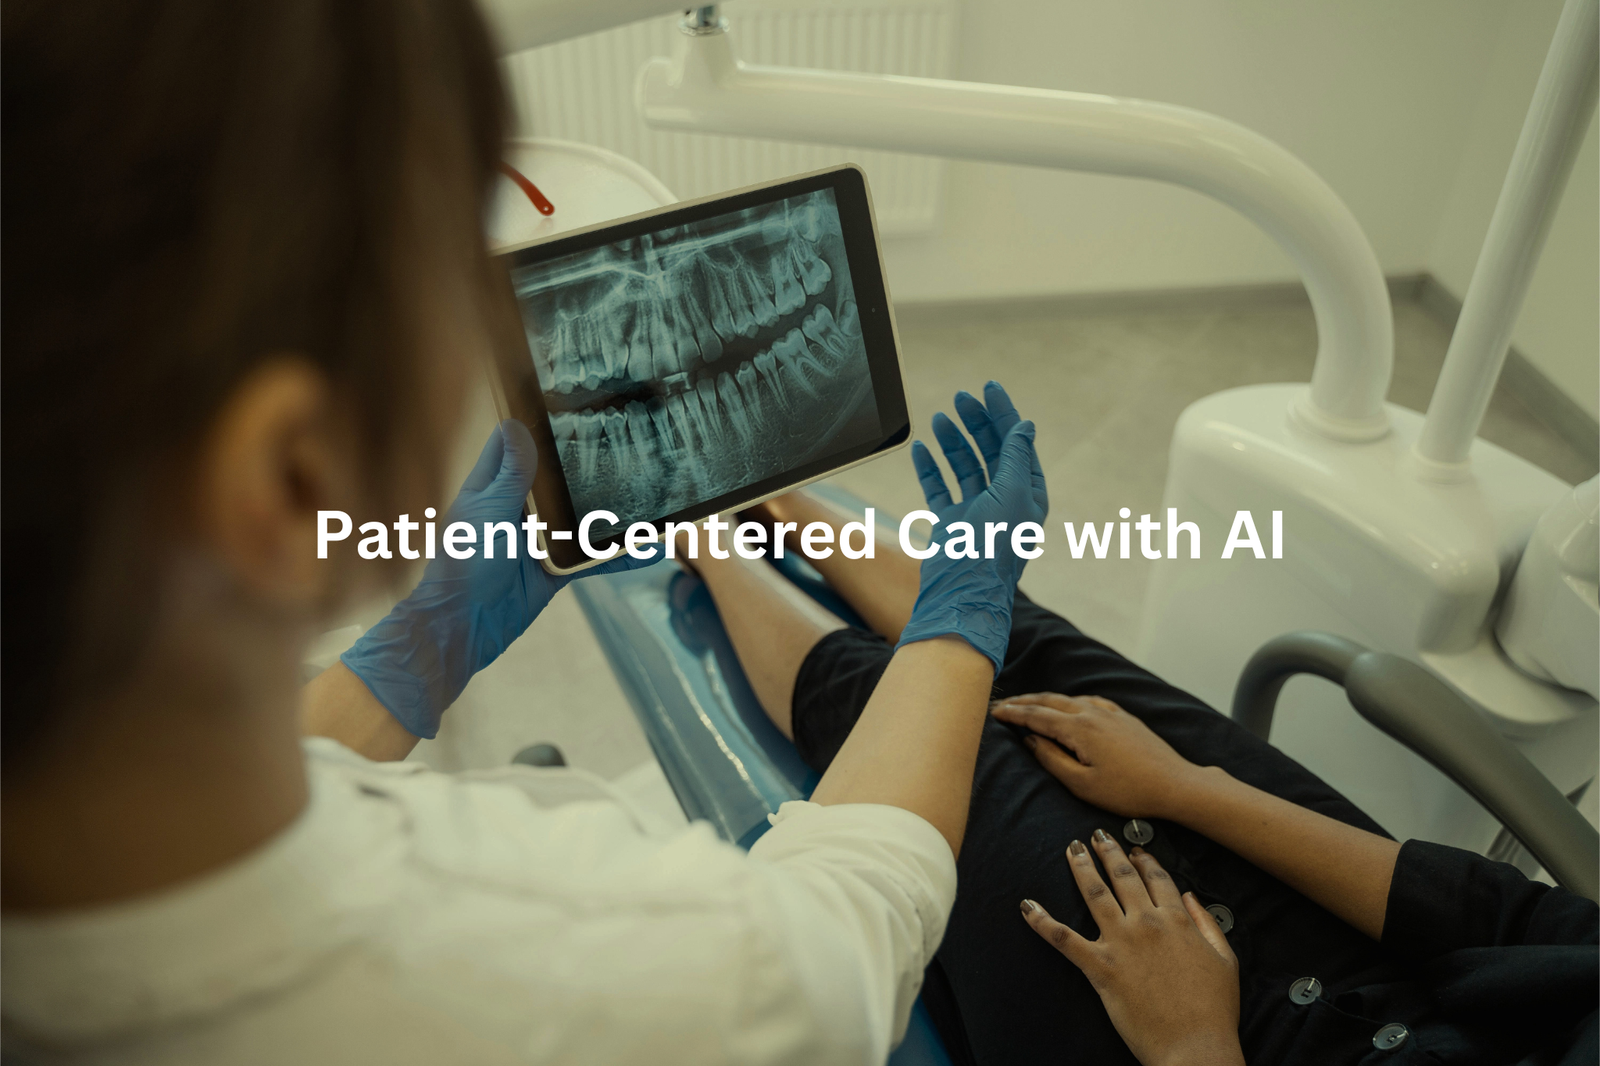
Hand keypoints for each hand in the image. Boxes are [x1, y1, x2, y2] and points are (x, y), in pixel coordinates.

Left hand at [341, 420, 653, 737]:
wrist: (466, 624)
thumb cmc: (466, 562)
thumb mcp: (491, 509)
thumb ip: (511, 473)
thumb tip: (516, 425)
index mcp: (492, 487)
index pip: (512, 445)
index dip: (532, 425)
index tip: (564, 403)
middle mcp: (515, 510)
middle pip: (553, 480)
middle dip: (582, 467)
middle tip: (624, 442)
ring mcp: (536, 540)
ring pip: (577, 518)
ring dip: (607, 512)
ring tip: (645, 494)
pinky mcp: (554, 569)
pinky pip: (589, 558)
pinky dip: (615, 554)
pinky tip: (645, 548)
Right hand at [895, 381, 1048, 671]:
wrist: (963, 592)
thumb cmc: (993, 548)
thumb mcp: (1011, 494)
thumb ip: (1015, 457)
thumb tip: (1025, 426)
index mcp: (1026, 495)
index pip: (1016, 445)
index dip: (1004, 415)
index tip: (989, 389)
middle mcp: (1003, 502)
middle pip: (991, 451)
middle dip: (977, 423)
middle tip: (962, 398)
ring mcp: (976, 512)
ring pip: (965, 467)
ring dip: (954, 441)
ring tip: (942, 418)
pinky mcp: (951, 523)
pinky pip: (940, 488)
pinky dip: (931, 467)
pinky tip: (923, 448)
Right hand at [991, 693, 1204, 820]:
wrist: (1175, 784)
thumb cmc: (1128, 791)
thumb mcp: (1082, 784)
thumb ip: (1051, 758)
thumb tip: (1030, 739)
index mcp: (1078, 728)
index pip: (1036, 715)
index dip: (1012, 713)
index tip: (993, 712)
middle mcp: (1092, 713)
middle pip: (1050, 700)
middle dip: (1024, 701)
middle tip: (1004, 704)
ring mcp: (1110, 713)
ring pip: (1069, 698)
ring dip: (1046, 700)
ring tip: (1029, 704)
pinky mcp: (1124, 718)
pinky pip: (1090, 701)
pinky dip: (1071, 701)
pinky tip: (1071, 705)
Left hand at [1021, 832, 1242, 1065]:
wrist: (1196, 1046)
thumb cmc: (1214, 1009)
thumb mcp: (1224, 959)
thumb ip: (1206, 922)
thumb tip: (1189, 897)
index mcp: (1177, 920)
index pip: (1155, 878)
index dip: (1143, 859)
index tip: (1134, 849)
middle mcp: (1146, 923)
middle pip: (1122, 876)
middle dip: (1108, 851)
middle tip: (1096, 836)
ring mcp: (1121, 943)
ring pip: (1094, 893)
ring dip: (1080, 868)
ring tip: (1071, 850)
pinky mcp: (1100, 967)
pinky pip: (1063, 938)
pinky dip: (1042, 921)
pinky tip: (1027, 906)